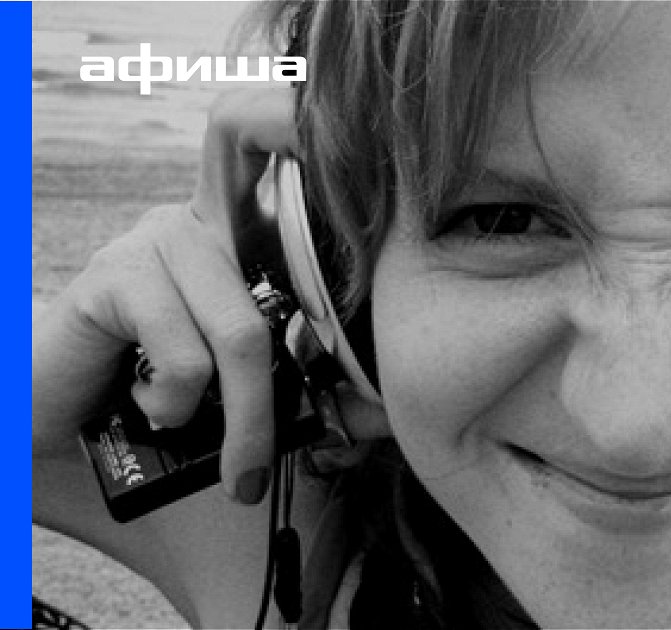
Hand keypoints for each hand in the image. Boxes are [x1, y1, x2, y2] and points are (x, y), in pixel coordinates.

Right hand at [33, 88, 379, 504]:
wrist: (45, 413)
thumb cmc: (150, 399)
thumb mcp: (232, 387)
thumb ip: (294, 384)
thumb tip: (381, 408)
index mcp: (244, 241)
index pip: (298, 187)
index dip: (322, 155)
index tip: (372, 199)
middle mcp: (206, 227)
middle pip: (282, 307)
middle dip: (273, 410)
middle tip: (253, 479)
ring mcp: (159, 242)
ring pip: (239, 337)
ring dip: (222, 416)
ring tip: (178, 425)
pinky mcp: (114, 273)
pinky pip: (183, 356)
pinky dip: (170, 404)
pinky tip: (139, 399)